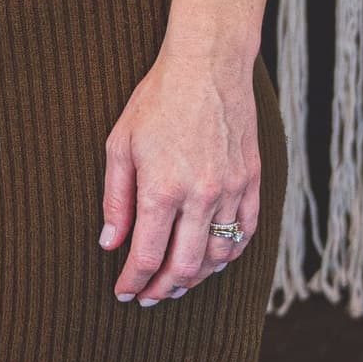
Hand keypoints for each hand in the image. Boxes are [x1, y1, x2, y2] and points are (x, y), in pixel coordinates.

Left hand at [100, 47, 258, 305]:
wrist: (207, 65)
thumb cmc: (157, 101)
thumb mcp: (120, 146)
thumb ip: (115, 200)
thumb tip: (110, 244)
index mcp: (161, 189)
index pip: (146, 256)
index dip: (132, 282)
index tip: (123, 292)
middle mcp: (200, 196)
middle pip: (183, 267)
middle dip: (162, 289)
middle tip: (149, 296)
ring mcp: (231, 191)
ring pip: (217, 257)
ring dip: (196, 278)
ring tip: (177, 282)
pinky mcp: (252, 182)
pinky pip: (245, 234)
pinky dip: (228, 256)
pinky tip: (212, 261)